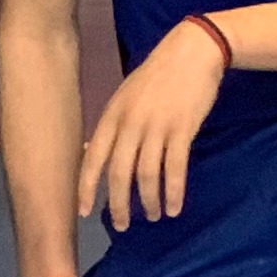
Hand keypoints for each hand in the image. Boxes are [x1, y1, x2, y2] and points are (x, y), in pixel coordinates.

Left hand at [78, 16, 227, 228]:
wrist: (192, 51)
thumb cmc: (158, 75)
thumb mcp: (126, 96)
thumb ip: (113, 125)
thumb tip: (94, 155)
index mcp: (112, 115)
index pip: (93, 158)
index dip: (86, 188)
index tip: (83, 213)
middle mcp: (130, 124)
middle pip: (118, 173)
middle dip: (119, 205)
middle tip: (123, 225)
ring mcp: (156, 127)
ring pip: (147, 175)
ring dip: (149, 201)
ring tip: (155, 216)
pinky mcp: (182, 129)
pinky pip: (175, 169)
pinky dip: (174, 192)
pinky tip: (175, 206)